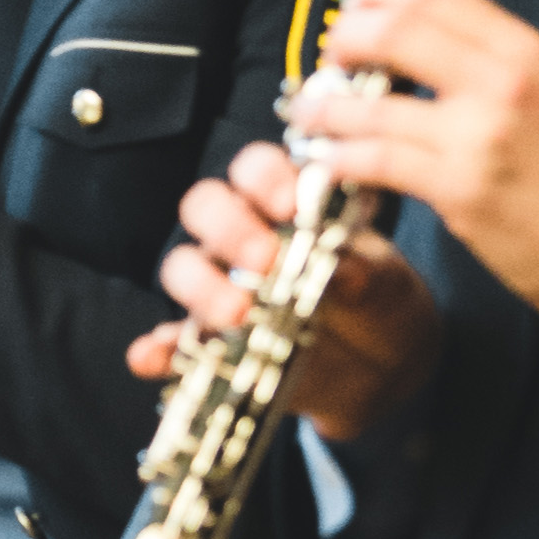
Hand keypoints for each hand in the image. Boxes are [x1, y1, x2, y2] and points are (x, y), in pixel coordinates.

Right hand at [122, 140, 439, 443]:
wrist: (385, 368)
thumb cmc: (380, 303)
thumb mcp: (387, 284)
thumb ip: (370, 274)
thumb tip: (347, 271)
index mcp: (285, 206)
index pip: (255, 169)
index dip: (264, 177)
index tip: (290, 203)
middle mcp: (243, 239)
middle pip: (206, 208)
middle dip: (229, 228)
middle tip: (265, 261)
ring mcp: (221, 290)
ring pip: (183, 267)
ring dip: (199, 284)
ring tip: (236, 313)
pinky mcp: (211, 344)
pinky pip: (170, 344)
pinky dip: (155, 349)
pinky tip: (151, 357)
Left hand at [295, 0, 538, 361]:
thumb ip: (486, 60)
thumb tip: (413, 31)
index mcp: (525, 51)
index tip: (353, 8)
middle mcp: (502, 82)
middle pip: (392, 31)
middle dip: (344, 40)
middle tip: (330, 59)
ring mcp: (479, 137)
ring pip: (371, 103)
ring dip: (325, 107)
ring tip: (308, 113)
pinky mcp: (459, 190)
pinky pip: (375, 160)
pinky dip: (340, 158)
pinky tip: (328, 160)